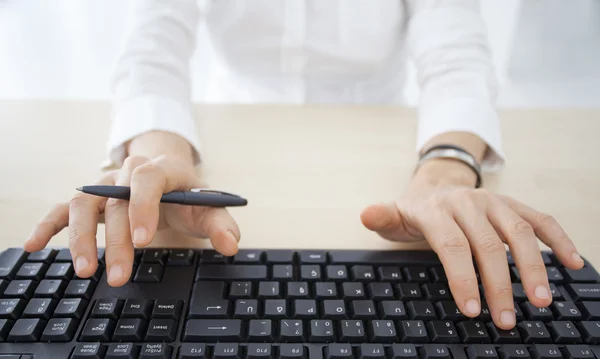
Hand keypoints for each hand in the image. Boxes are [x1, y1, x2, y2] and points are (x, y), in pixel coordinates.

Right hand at [24, 155, 240, 286]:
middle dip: (116, 241)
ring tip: (85, 271)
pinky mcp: (89, 199)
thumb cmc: (187, 195)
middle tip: (119, 275)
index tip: (143, 240)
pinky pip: (62, 208)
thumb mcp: (208, 206)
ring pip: (84, 204)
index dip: (143, 207)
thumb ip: (221, 223)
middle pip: (115, 201)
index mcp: (161, 170)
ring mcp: (105, 185)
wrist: (168, 176)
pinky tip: (34, 244)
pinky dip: (48, 225)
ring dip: (81, 237)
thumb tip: (231, 244)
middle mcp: (127, 174)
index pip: (147, 180)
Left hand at [361, 159, 583, 328]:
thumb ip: (383, 218)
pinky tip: (573, 262)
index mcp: (437, 210)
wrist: (438, 182)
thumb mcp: (395, 215)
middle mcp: (469, 203)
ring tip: (542, 300)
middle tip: (506, 319)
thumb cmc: (417, 210)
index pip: (452, 246)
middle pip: (488, 245)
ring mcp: (494, 202)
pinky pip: (540, 219)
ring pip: (518, 232)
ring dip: (533, 267)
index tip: (473, 310)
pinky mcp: (513, 204)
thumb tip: (366, 214)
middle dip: (499, 285)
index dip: (463, 279)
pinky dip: (559, 239)